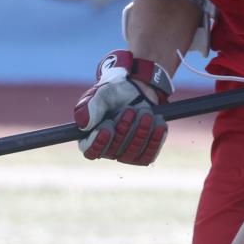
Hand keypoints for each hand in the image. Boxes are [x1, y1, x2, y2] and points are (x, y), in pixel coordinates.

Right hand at [74, 50, 172, 164]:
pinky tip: (159, 123)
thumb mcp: (101, 94)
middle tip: (130, 110)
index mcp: (92, 138)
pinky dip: (155, 139)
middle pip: (115, 151)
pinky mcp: (144, 152)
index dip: (99, 143)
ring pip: (132, 153)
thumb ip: (89, 107)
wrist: (139, 90)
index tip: (107, 126)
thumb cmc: (115, 93)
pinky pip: (149, 154)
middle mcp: (108, 149)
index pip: (91, 152)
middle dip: (124, 128)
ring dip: (141, 131)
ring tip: (146, 113)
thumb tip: (83, 124)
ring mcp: (126, 153)